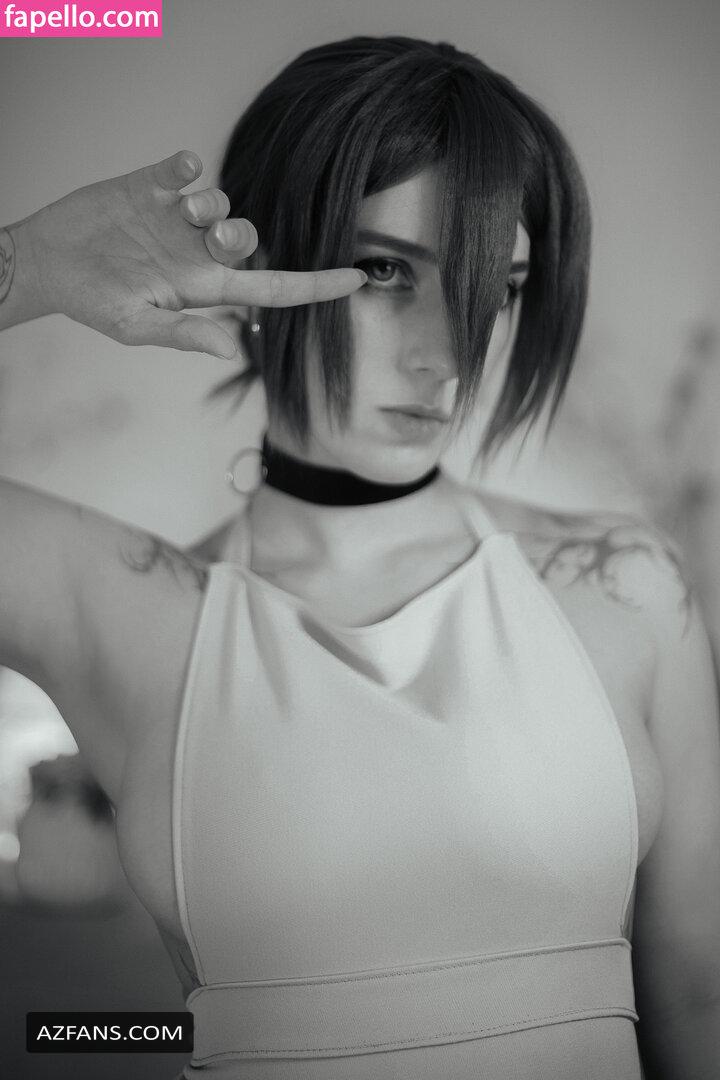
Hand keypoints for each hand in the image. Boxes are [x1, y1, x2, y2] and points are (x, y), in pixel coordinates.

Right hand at [15, 150, 364, 359]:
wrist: (47, 263)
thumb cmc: (93, 302)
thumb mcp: (137, 327)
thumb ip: (185, 334)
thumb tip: (233, 350)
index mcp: (204, 287)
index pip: (273, 288)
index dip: (316, 285)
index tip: (358, 279)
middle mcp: (198, 251)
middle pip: (248, 239)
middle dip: (240, 235)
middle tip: (211, 235)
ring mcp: (177, 217)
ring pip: (222, 201)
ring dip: (212, 203)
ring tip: (181, 209)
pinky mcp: (154, 183)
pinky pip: (187, 165)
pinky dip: (189, 164)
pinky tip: (174, 173)